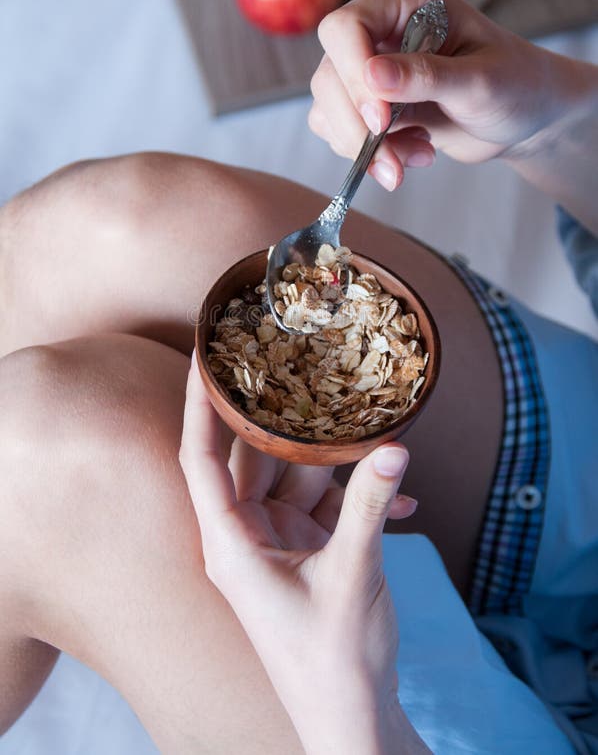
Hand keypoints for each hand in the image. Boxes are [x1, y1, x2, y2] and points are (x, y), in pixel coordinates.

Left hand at [179, 354, 426, 754]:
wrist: (353, 716)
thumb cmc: (332, 661)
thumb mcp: (351, 577)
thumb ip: (370, 509)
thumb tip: (395, 448)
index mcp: (230, 542)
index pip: (200, 457)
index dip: (196, 403)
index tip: (200, 353)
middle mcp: (248, 535)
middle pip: (255, 457)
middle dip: (278, 416)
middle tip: (294, 361)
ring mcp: (281, 542)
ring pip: (298, 476)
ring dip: (332, 457)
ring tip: (362, 415)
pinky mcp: (311, 551)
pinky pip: (332, 508)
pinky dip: (362, 500)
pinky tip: (405, 501)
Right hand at [309, 0, 586, 189]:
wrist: (524, 117)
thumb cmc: (516, 84)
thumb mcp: (480, 81)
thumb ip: (427, 76)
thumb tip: (372, 75)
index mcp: (406, 2)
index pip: (346, 27)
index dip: (353, 74)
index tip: (381, 120)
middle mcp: (380, 29)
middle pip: (330, 74)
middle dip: (357, 126)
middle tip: (392, 163)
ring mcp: (370, 68)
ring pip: (329, 107)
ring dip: (366, 146)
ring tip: (416, 157)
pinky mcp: (369, 105)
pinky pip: (340, 131)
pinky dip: (369, 154)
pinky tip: (412, 154)